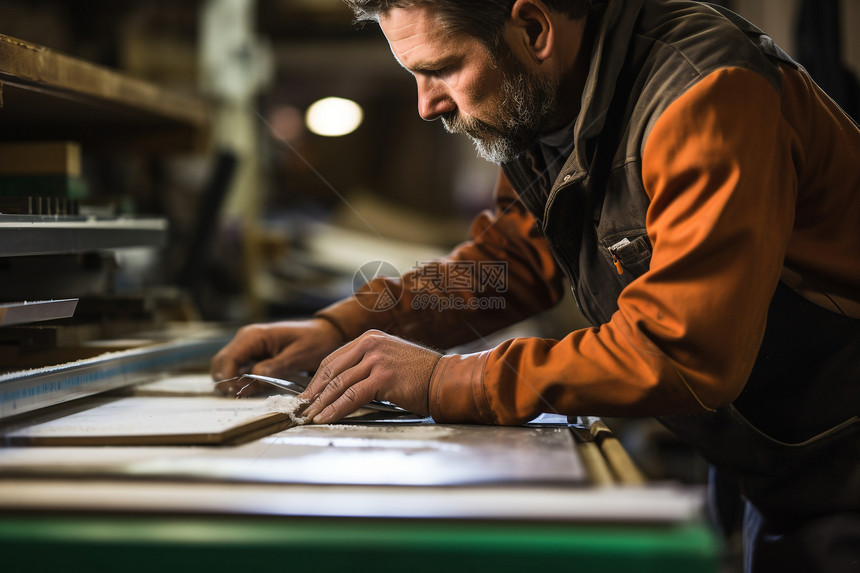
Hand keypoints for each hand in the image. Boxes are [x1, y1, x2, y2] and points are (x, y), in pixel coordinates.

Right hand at [211, 318, 343, 395]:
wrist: (326, 334)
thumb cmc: (315, 341)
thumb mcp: (298, 356)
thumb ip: (275, 366)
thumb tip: (252, 377)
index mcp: (254, 336)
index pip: (228, 358)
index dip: (228, 378)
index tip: (238, 393)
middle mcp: (246, 339)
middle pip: (221, 363)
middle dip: (227, 381)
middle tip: (243, 395)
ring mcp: (248, 347)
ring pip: (227, 368)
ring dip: (233, 382)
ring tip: (250, 392)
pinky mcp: (254, 356)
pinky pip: (239, 370)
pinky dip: (241, 381)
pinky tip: (255, 388)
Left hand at [299, 330, 441, 423]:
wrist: (445, 379)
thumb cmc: (420, 375)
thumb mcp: (389, 360)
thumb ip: (366, 365)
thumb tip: (340, 386)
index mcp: (369, 338)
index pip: (333, 359)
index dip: (316, 379)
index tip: (307, 395)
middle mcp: (371, 344)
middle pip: (332, 370)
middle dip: (314, 393)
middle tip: (301, 409)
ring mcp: (376, 359)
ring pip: (339, 384)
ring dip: (321, 404)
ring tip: (310, 417)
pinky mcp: (382, 376)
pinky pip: (351, 396)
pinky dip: (335, 409)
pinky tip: (326, 418)